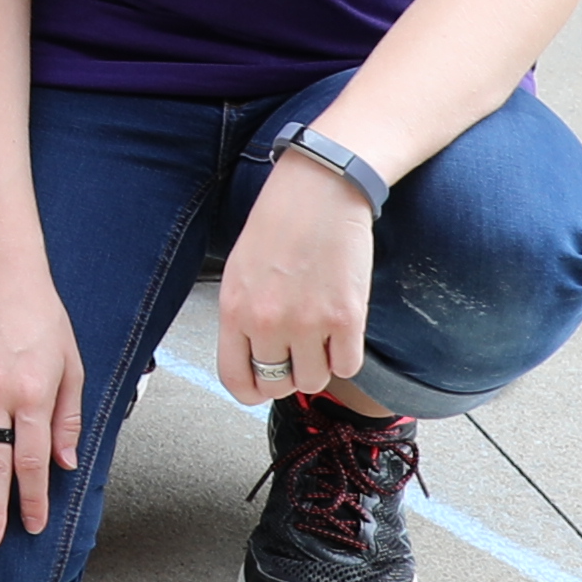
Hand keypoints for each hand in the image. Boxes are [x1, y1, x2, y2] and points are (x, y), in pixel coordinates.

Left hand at [214, 153, 376, 410]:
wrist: (319, 191)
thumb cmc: (278, 225)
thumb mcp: (240, 273)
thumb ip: (244, 318)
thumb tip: (256, 360)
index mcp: (233, 310)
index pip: (235, 380)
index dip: (252, 390)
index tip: (264, 384)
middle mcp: (266, 322)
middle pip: (277, 385)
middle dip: (288, 373)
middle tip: (298, 349)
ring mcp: (307, 323)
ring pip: (315, 380)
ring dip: (319, 365)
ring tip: (320, 333)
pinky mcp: (346, 319)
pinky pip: (348, 367)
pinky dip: (346, 355)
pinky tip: (342, 329)